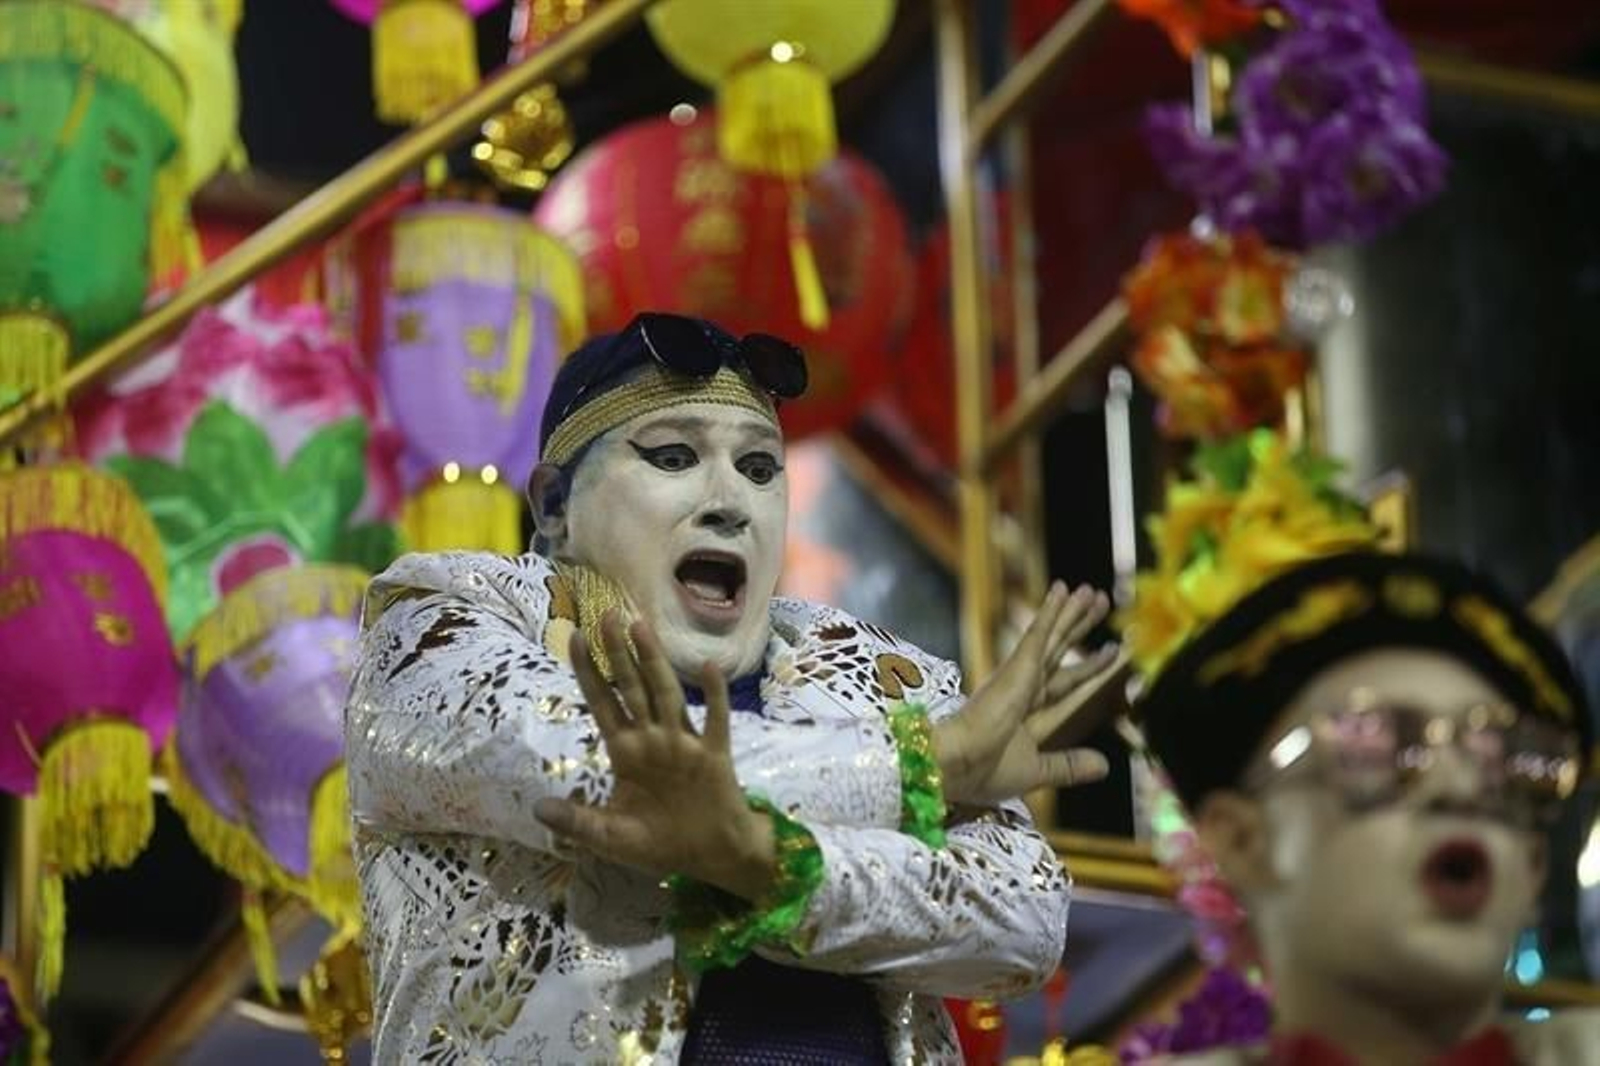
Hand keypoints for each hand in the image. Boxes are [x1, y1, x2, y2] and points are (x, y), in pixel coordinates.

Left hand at [534, 613, 776, 900]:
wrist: (712, 857)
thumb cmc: (662, 843)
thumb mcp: (612, 837)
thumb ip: (578, 823)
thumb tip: (536, 810)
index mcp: (627, 753)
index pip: (603, 703)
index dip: (588, 671)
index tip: (573, 637)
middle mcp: (653, 740)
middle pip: (632, 687)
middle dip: (618, 653)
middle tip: (606, 614)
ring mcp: (684, 744)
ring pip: (666, 694)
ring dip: (654, 662)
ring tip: (641, 627)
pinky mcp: (713, 755)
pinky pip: (714, 720)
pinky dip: (712, 696)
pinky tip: (708, 668)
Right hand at [934, 582, 1120, 805]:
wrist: (952, 764)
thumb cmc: (982, 771)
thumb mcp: (1036, 770)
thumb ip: (1069, 765)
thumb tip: (1104, 765)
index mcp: (1023, 713)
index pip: (1063, 682)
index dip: (1087, 666)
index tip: (1111, 649)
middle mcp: (1022, 688)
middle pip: (1059, 651)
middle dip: (1079, 626)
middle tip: (1101, 599)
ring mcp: (1018, 676)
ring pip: (1052, 638)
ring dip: (1072, 613)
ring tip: (1092, 591)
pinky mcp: (1015, 668)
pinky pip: (1038, 635)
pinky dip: (1051, 612)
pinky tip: (1062, 589)